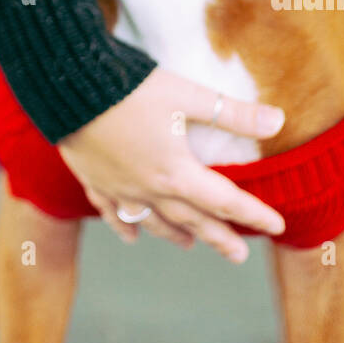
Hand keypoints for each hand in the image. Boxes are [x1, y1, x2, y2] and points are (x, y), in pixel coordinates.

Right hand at [58, 68, 286, 262]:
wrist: (65, 87)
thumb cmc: (129, 88)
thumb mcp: (186, 94)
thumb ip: (231, 112)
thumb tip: (278, 121)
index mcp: (176, 172)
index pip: (225, 199)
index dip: (253, 213)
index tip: (277, 225)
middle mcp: (150, 189)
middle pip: (192, 220)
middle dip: (219, 237)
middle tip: (239, 255)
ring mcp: (120, 189)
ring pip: (154, 222)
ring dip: (177, 234)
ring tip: (191, 245)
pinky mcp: (95, 181)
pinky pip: (114, 214)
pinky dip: (127, 228)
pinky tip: (133, 238)